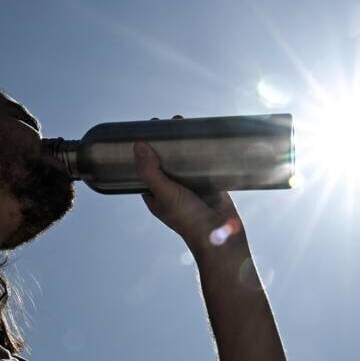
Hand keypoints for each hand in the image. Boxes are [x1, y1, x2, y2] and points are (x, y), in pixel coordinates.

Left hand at [134, 116, 242, 252]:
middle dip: (164, 143)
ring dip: (183, 144)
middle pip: (165, 161)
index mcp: (156, 196)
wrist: (222, 237)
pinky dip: (203, 151)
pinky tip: (203, 135)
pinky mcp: (210, 185)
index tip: (144, 131)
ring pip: (185, 161)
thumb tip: (137, 145)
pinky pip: (205, 164)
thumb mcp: (165, 194)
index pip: (145, 169)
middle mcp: (172, 191)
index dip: (143, 151)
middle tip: (164, 123)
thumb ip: (150, 172)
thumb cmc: (189, 221)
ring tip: (182, 123)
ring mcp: (192, 187)